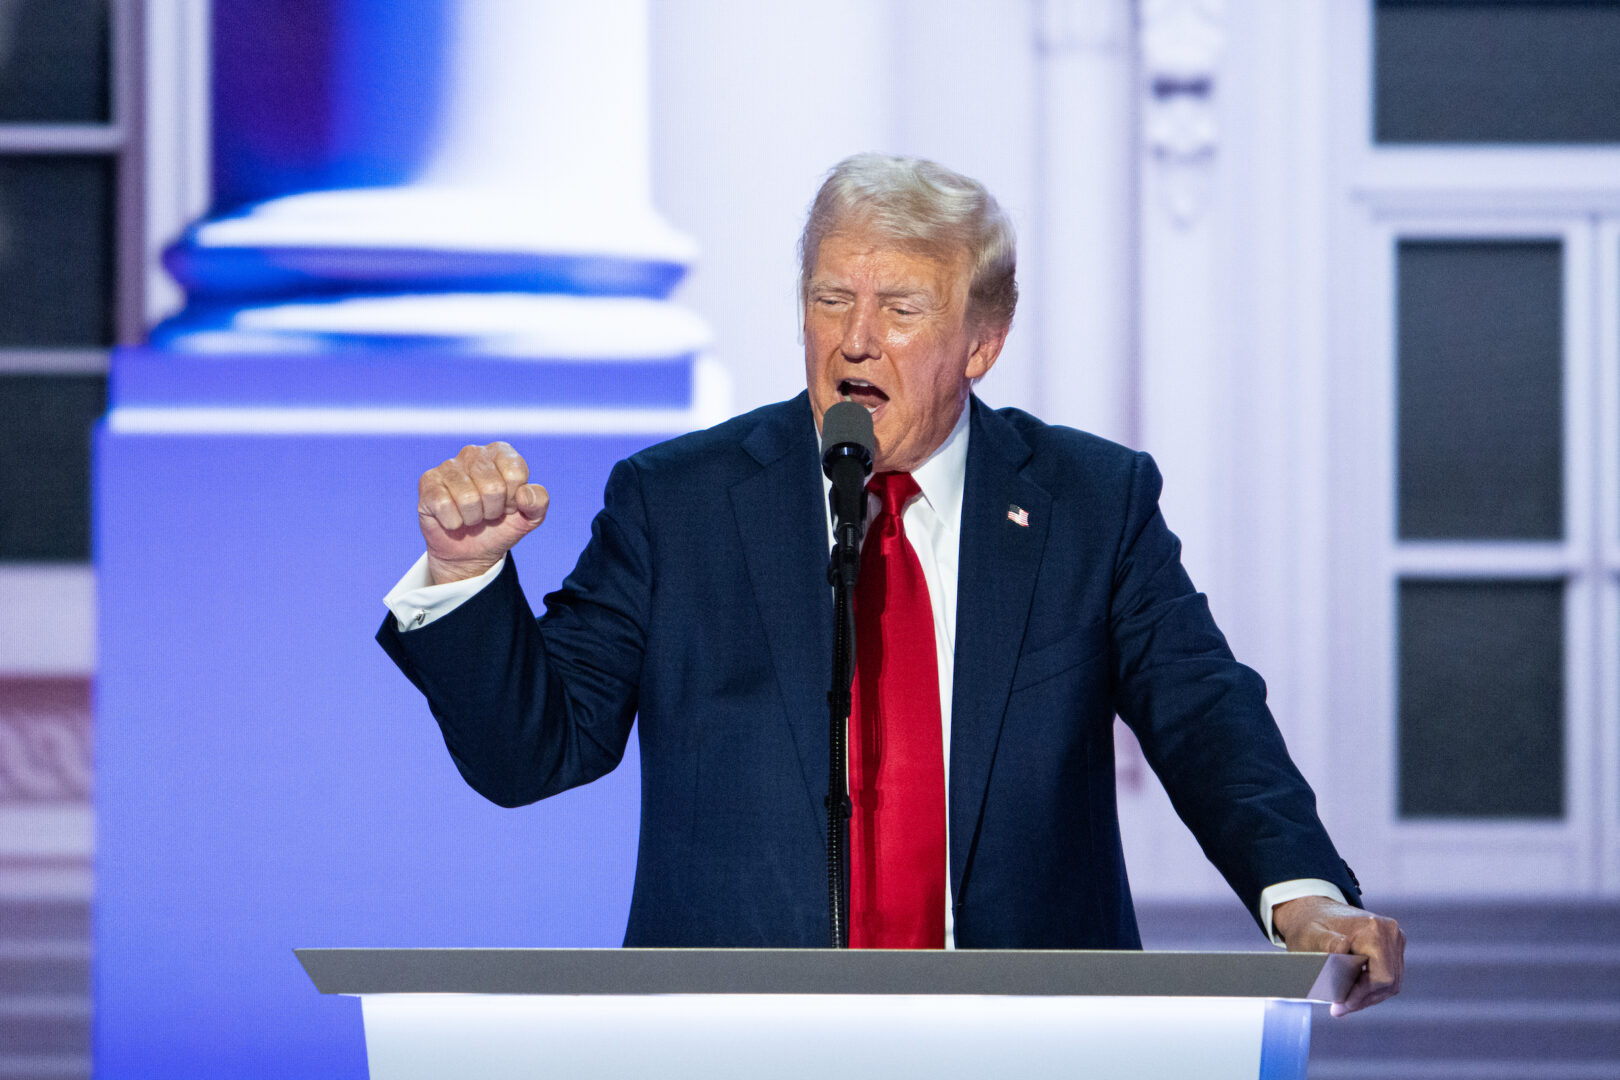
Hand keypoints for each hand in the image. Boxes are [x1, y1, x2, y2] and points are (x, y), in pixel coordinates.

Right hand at [417, 442, 548, 583]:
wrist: (472, 552)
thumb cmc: (501, 526)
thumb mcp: (530, 517)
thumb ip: (538, 502)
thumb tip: (524, 494)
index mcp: (501, 453)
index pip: (514, 474)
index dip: (513, 499)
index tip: (508, 505)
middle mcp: (474, 453)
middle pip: (492, 487)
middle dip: (493, 510)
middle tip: (488, 513)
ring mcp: (448, 466)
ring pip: (468, 498)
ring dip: (473, 518)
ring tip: (472, 516)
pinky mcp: (428, 482)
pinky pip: (444, 504)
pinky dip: (453, 522)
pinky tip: (453, 519)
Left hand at [1272, 896, 1404, 1015]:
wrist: (1313, 910)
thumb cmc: (1308, 925)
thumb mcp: (1310, 936)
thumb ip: (1326, 943)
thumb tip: (1344, 946)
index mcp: (1374, 929)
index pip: (1381, 977)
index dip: (1363, 995)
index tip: (1342, 1004)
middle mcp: (1389, 931)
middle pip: (1389, 981)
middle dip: (1364, 998)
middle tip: (1339, 1008)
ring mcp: (1394, 937)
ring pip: (1391, 980)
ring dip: (1368, 995)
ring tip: (1344, 1003)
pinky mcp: (1392, 944)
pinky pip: (1389, 974)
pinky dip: (1372, 986)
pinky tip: (1352, 991)